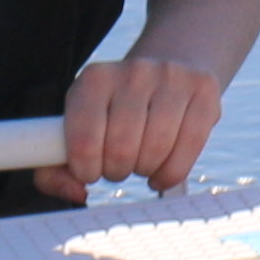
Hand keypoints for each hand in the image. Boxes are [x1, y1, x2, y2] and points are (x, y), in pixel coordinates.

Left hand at [44, 52, 223, 201]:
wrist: (169, 68)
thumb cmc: (114, 111)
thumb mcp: (79, 126)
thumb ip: (56, 167)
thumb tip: (77, 192)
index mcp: (94, 79)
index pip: (82, 139)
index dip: (85, 169)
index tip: (90, 172)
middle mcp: (133, 72)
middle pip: (122, 148)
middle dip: (117, 171)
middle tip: (118, 166)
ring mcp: (171, 77)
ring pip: (156, 150)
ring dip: (144, 171)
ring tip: (140, 163)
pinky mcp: (203, 89)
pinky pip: (189, 147)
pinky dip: (171, 173)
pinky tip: (161, 173)